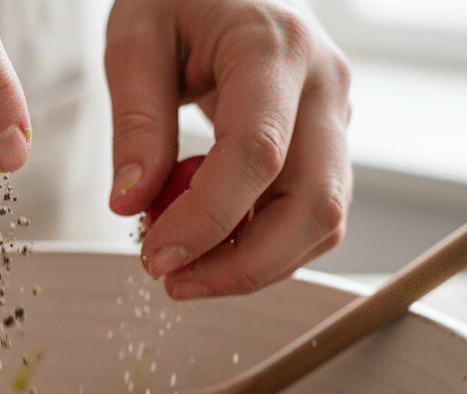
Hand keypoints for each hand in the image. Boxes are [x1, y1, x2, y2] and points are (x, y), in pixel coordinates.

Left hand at [105, 0, 350, 298]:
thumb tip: (130, 206)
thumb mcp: (136, 37)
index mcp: (274, 48)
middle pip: (314, 204)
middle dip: (244, 264)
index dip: (207, 219)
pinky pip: (307, 217)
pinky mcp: (327, 146)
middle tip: (173, 282)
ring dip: (254, 265)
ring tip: (184, 270)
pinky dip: (260, 247)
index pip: (258, 152)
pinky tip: (208, 246)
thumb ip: (136, 120)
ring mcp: (335, 119)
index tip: (155, 257)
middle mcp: (323, 86)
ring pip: (322, 222)